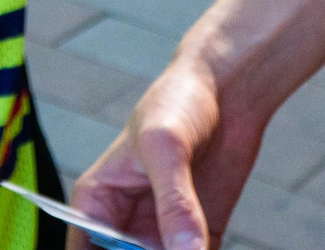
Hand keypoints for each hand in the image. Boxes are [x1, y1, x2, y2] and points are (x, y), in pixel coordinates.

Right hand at [66, 42, 265, 249]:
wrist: (228, 90)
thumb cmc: (177, 103)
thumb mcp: (166, 148)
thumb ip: (174, 203)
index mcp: (97, 202)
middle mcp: (126, 223)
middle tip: (167, 247)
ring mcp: (163, 233)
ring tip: (191, 244)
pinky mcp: (200, 238)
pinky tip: (206, 247)